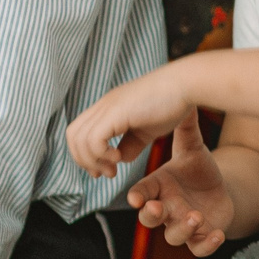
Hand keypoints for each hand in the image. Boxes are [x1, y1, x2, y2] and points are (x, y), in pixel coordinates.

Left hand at [66, 64, 194, 177]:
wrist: (186, 85)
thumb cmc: (173, 103)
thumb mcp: (147, 130)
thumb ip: (131, 144)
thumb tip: (120, 158)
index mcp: (109, 108)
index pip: (80, 132)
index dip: (86, 155)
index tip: (106, 169)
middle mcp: (103, 105)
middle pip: (73, 136)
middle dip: (85, 161)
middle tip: (107, 173)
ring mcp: (107, 107)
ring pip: (78, 139)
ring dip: (93, 160)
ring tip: (114, 168)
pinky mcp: (115, 112)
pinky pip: (93, 139)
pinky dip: (101, 154)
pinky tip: (118, 158)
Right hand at [125, 110, 235, 253]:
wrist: (220, 189)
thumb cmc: (198, 170)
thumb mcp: (192, 148)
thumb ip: (184, 129)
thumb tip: (182, 100)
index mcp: (159, 187)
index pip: (142, 193)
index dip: (138, 197)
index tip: (136, 197)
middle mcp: (166, 208)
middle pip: (149, 219)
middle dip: (151, 215)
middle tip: (158, 207)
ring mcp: (182, 224)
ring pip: (173, 236)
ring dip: (181, 229)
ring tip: (195, 216)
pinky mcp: (201, 236)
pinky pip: (199, 248)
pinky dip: (206, 244)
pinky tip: (216, 233)